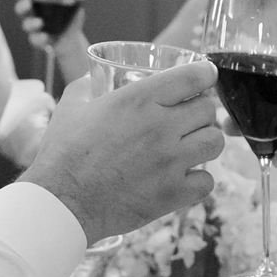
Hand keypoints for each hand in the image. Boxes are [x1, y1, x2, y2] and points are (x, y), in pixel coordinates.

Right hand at [14, 0, 92, 82]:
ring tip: (39, 22)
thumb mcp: (76, 1)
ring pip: (25, 24)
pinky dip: (39, 38)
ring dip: (30, 23)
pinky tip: (45, 37)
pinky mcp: (38, 39)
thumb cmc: (68, 14)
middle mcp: (32, 12)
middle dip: (22, 5)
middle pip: (20, 7)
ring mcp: (34, 26)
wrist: (72, 37)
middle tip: (28, 3)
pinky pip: (34, 39)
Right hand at [20, 61, 222, 241]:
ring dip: (204, 142)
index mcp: (139, 99)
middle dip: (201, 111)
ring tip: (189, 147)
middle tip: (188, 118)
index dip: (204, 74)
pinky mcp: (173, 193)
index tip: (204, 77)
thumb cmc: (63, 154)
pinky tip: (182, 177)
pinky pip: (207, 180)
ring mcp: (170, 161)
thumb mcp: (72, 106)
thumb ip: (88, 85)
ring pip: (214, 142)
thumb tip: (94, 76)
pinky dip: (198, 179)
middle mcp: (161, 126)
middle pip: (209, 109)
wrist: (62, 203)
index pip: (193, 76)